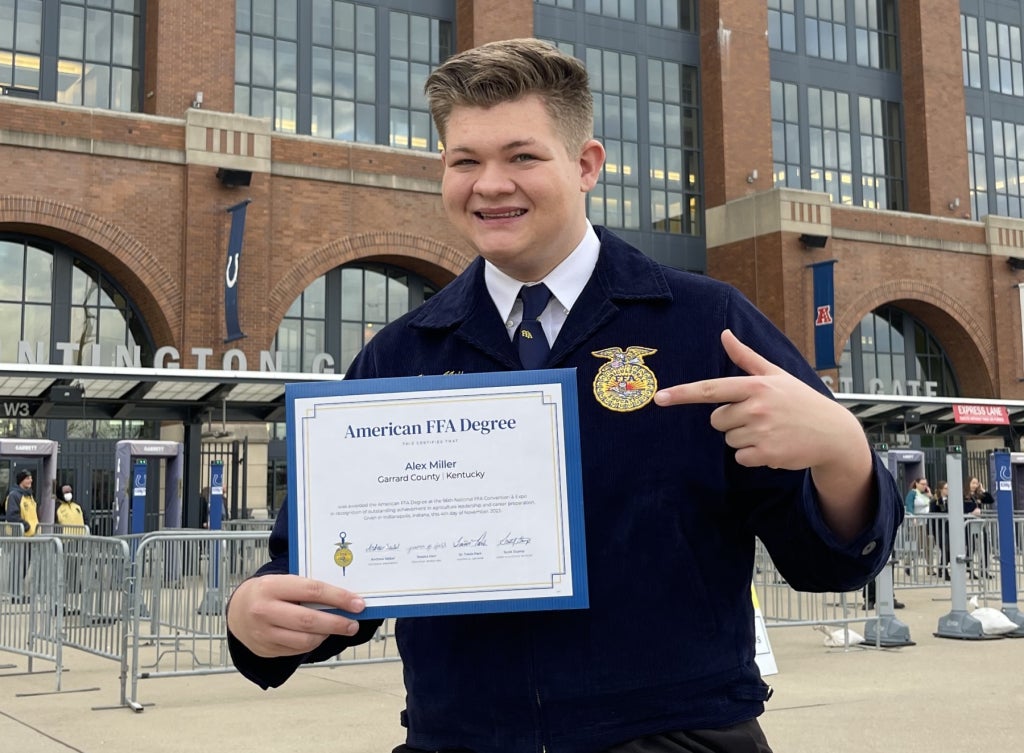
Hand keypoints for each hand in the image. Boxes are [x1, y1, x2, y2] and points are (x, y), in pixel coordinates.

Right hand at [227, 574, 365, 657]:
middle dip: (337, 623)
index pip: (312, 591)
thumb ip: (308, 589)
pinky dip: (313, 643)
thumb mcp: (283, 582)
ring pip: (304, 640)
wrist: (237, 611)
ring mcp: (263, 633)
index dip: (339, 598)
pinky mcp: (266, 650)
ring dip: (327, 635)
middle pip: (309, 620)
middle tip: (354, 624)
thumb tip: (344, 599)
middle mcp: (264, 610)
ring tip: (338, 629)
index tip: (358, 604)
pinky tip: (319, 635)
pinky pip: (297, 650)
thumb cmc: (268, 592)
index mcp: (271, 586)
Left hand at [652, 329, 873, 539]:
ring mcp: (761, 432)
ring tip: (771, 431)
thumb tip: (724, 334)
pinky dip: (753, 455)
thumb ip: (746, 357)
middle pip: (717, 420)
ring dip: (744, 438)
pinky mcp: (766, 455)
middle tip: (760, 417)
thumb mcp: (776, 375)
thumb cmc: (800, 400)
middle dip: (732, 420)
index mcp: (756, 385)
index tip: (660, 398)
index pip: (711, 389)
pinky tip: (773, 445)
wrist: (833, 433)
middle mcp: (756, 407)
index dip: (683, 394)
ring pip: (728, 440)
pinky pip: (740, 458)